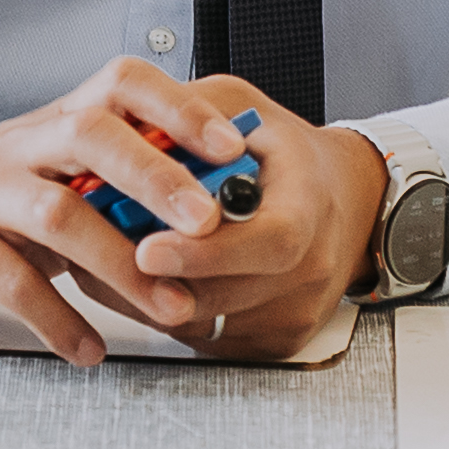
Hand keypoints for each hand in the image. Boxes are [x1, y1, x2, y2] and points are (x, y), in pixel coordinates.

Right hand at [0, 60, 367, 362]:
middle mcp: (20, 145)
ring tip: (169, 310)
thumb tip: (213, 211)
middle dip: (156, 176)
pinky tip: (88, 350)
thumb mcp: (53, 180)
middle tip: (208, 223)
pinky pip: (9, 280)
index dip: (178, 108)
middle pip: (91, 135)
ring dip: (120, 266)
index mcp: (56, 122)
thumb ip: (118, 189)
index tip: (230, 146)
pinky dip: (57, 320)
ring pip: (57, 213)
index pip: (121, 85)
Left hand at [124, 82, 387, 358]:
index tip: (147, 249)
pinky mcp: (277, 341)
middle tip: (103, 258)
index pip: (269, 243)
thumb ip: (190, 114)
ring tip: (116, 261)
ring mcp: (296, 311)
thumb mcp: (242, 107)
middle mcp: (312, 266)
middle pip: (228, 294)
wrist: (346, 201)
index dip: (206, 254)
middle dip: (157, 279)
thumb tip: (130, 137)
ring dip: (151, 296)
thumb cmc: (287, 155)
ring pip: (208, 322)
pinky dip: (170, 312)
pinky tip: (153, 280)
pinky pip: (210, 338)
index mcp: (310, 205)